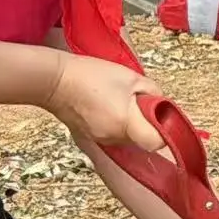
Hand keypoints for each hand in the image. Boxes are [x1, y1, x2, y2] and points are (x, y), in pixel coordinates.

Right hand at [44, 53, 163, 149]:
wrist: (54, 80)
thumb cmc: (91, 75)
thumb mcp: (131, 77)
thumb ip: (153, 92)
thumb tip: (161, 104)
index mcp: (125, 124)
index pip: (155, 143)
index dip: (163, 131)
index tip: (162, 118)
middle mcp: (113, 138)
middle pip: (141, 140)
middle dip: (146, 123)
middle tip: (139, 101)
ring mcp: (100, 139)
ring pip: (127, 137)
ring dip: (130, 122)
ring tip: (119, 100)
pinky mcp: (90, 137)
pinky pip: (113, 134)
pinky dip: (116, 123)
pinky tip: (107, 105)